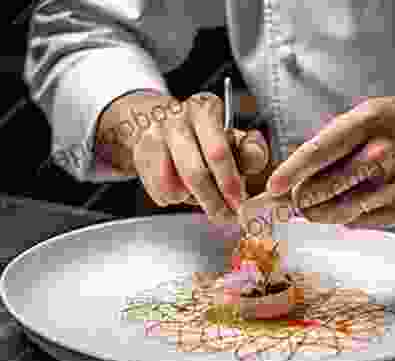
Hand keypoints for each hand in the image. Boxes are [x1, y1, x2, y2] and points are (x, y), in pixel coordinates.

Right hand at [95, 92, 269, 223]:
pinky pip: (160, 192)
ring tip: (200, 195)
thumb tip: (255, 159)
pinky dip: (174, 199)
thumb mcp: (231, 138)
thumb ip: (248, 151)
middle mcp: (176, 119)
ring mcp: (154, 137)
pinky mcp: (139, 155)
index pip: (218, 152)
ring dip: (192, 199)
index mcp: (205, 110)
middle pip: (195, 173)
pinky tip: (180, 189)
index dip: (230, 181)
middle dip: (213, 201)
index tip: (239, 202)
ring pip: (175, 188)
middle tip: (225, 216)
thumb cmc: (202, 137)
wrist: (156, 123)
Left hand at [266, 94, 394, 227]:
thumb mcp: (363, 115)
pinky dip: (348, 215)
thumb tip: (289, 181)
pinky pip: (359, 222)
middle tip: (297, 197)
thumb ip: (327, 145)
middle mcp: (382, 156)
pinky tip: (358, 198)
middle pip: (323, 190)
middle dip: (301, 198)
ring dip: (319, 212)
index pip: (320, 151)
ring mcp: (394, 186)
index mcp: (367, 124)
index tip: (272, 188)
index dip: (292, 172)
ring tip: (319, 202)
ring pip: (337, 213)